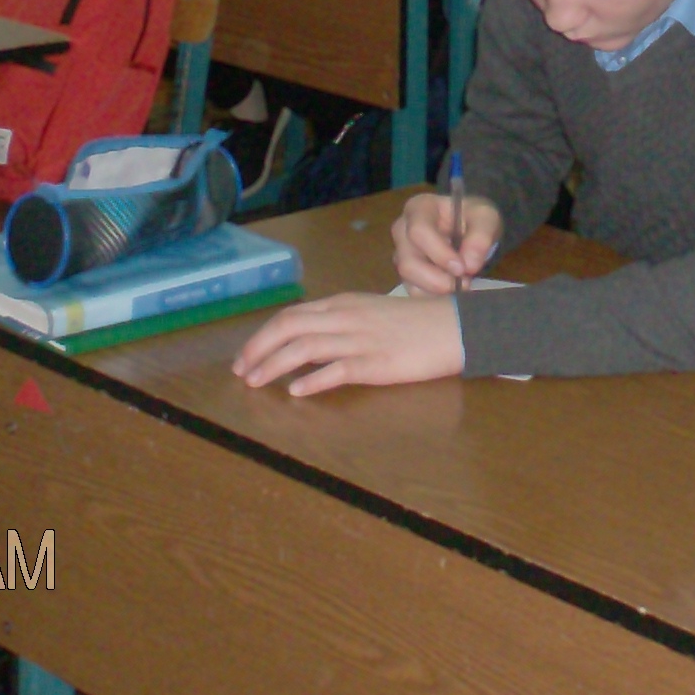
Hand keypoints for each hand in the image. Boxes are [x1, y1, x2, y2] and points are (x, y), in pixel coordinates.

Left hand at [231, 290, 464, 395]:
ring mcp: (360, 339)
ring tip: (256, 383)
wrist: (454, 326)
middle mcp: (346, 317)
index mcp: (342, 303)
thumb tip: (308, 343)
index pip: (291, 315)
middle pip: (289, 327)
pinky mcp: (377, 362)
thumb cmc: (415, 321)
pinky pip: (337, 369)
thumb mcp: (370, 313)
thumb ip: (339, 323)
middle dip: (258, 349)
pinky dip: (312, 380)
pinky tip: (296, 391)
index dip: (262, 336)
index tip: (245, 356)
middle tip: (240, 372)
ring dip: (274, 365)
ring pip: (305, 347)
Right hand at [393, 189, 501, 291]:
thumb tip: (469, 265)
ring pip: (408, 281)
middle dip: (437, 279)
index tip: (463, 268)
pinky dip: (435, 298)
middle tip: (464, 283)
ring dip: (437, 290)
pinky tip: (453, 292)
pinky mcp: (407, 275)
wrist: (472, 231)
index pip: (418, 232)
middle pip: (407, 262)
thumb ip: (481, 236)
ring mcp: (402, 255)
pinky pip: (414, 293)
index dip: (440, 254)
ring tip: (461, 286)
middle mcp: (403, 231)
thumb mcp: (486, 218)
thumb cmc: (474, 218)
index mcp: (419, 208)